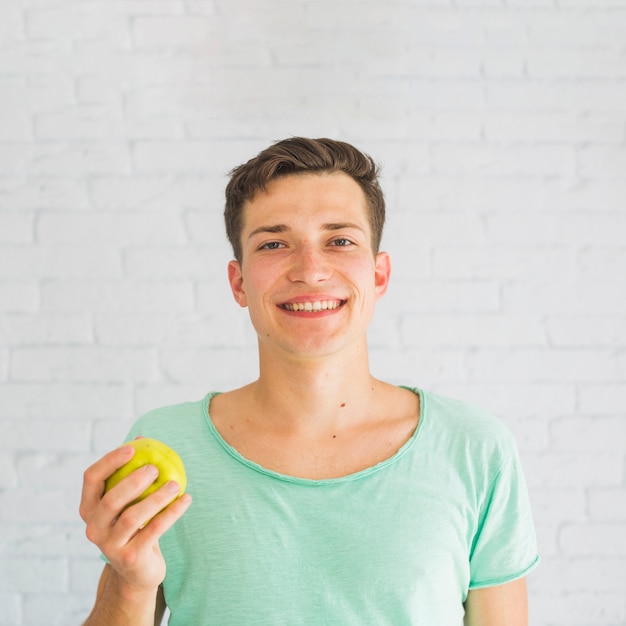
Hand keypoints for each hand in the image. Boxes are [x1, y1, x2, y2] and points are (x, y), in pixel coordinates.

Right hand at [79, 443, 191, 591]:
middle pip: (110, 500)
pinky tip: (186, 499)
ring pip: (132, 517)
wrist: (138, 570)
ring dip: (156, 498)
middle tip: (155, 468)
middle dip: (133, 481)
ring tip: (175, 484)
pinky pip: (154, 530)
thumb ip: (129, 472)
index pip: (91, 479)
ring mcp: (110, 546)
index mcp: (88, 508)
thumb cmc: (134, 524)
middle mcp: (93, 528)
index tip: (132, 448)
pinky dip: (172, 512)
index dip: (110, 461)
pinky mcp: (130, 558)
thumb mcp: (128, 500)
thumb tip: (142, 437)